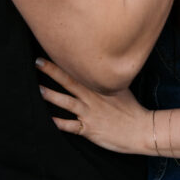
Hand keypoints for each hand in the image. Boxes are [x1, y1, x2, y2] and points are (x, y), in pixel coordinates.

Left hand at [36, 57, 151, 154]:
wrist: (141, 129)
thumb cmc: (131, 108)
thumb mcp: (120, 88)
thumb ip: (107, 80)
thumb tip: (100, 68)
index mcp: (99, 86)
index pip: (79, 70)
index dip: (65, 61)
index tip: (52, 50)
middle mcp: (92, 97)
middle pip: (69, 81)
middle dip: (52, 71)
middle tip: (38, 61)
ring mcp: (90, 113)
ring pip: (67, 102)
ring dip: (52, 95)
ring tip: (39, 89)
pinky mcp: (89, 129)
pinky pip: (72, 126)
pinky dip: (60, 123)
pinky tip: (49, 120)